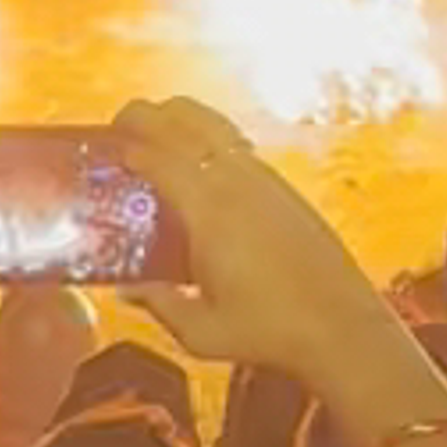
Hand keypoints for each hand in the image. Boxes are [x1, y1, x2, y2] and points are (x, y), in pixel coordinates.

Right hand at [114, 98, 393, 401]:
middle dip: (148, 115)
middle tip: (121, 124)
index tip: (106, 146)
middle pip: (186, 123)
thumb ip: (160, 305)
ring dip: (182, 118)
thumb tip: (127, 291)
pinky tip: (204, 156)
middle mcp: (237, 183)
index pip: (160, 158)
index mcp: (210, 211)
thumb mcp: (201, 332)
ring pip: (217, 126)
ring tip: (157, 127)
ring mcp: (265, 179)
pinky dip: (211, 135)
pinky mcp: (285, 188)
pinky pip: (239, 144)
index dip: (129, 147)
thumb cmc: (267, 332)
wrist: (340, 326)